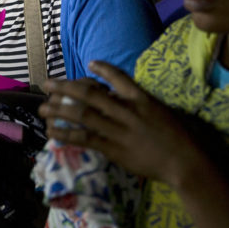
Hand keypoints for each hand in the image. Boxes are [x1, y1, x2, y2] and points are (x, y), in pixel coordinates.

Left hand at [38, 60, 207, 185]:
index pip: (119, 77)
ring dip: (59, 110)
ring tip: (43, 108)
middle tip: (48, 84)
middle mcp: (127, 111)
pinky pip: (85, 139)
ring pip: (83, 115)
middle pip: (90, 94)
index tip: (90, 64)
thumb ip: (140, 103)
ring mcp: (119, 130)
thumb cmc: (178, 138)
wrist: (185, 163)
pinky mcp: (114, 149)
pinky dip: (67, 133)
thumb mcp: (161, 112)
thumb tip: (117, 97)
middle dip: (65, 87)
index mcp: (142, 99)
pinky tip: (53, 131)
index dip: (102, 69)